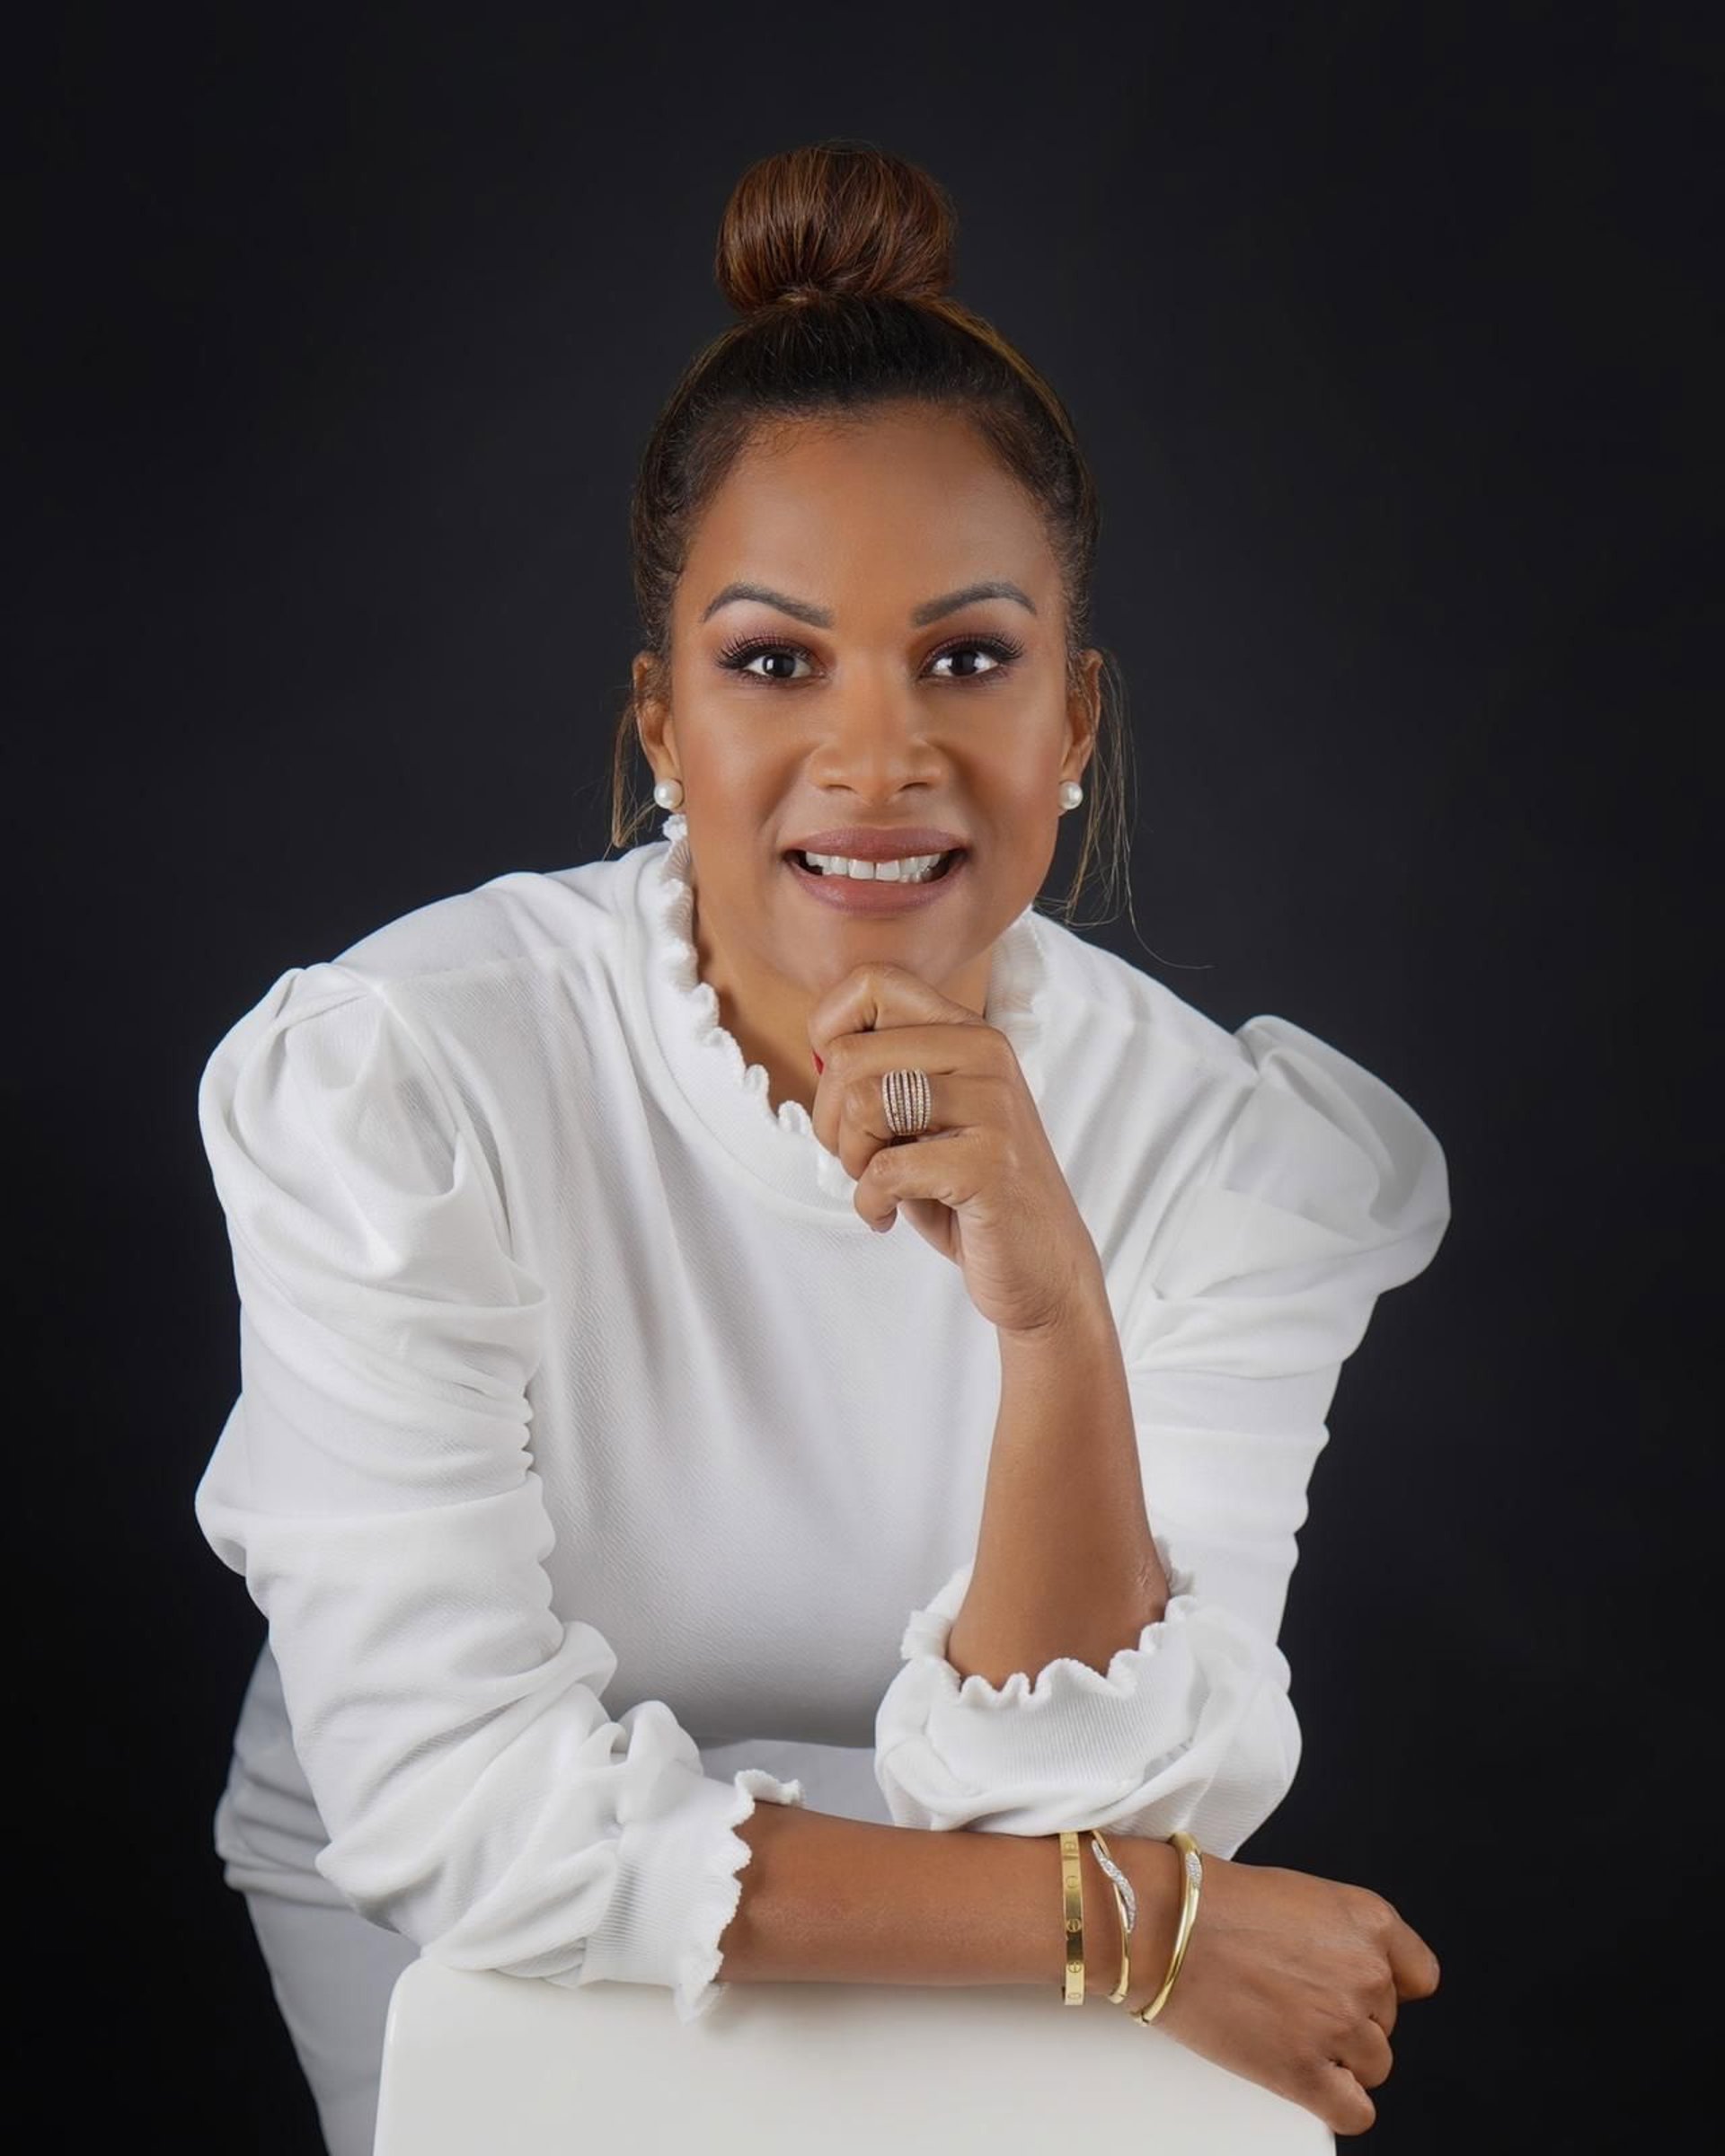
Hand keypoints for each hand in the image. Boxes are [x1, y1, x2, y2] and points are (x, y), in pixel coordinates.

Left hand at [806, 960, 1102, 1337]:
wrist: (1042, 1268)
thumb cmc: (968, 1193)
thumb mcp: (925, 1119)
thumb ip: (885, 1074)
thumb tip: (822, 1049)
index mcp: (967, 1033)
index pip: (873, 982)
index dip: (828, 1031)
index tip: (840, 1089)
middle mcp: (984, 1054)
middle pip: (849, 1055)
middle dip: (829, 1120)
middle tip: (858, 1160)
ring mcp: (992, 1106)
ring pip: (863, 1104)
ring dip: (851, 1160)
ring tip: (879, 1185)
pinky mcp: (989, 1162)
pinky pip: (885, 1169)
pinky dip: (870, 1203)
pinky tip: (888, 1217)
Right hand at [1114, 1840, 1441, 2138]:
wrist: (1158, 1923)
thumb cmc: (1210, 1902)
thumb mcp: (1298, 1894)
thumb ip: (1340, 1934)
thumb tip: (1347, 1974)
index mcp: (1369, 1920)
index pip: (1419, 1975)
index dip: (1383, 1984)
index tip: (1354, 1987)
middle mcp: (1366, 1973)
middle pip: (1386, 2022)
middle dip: (1346, 2016)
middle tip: (1292, 1998)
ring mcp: (1339, 2025)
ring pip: (1373, 2066)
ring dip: (1335, 2057)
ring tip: (1283, 2028)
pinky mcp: (1306, 2072)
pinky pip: (1355, 2112)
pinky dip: (1334, 2102)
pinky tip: (1300, 2076)